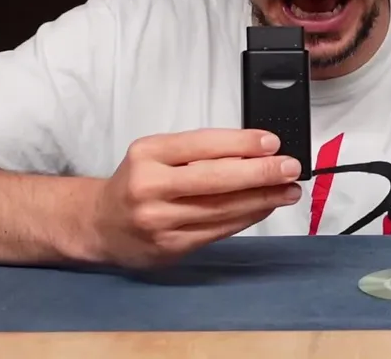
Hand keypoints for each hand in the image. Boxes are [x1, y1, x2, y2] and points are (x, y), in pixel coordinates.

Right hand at [91, 128, 302, 267]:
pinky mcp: (170, 247)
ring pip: (222, 209)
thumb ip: (199, 152)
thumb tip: (254, 152)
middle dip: (261, 173)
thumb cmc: (137, 182)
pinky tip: (264, 207)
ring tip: (288, 190)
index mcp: (147, 154)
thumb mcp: (157, 154)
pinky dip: (246, 218)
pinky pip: (218, 231)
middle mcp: (150, 187)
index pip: (203, 145)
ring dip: (262, 199)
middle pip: (216, 179)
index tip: (272, 143)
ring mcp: (159, 221)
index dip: (242, 144)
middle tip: (290, 168)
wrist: (99, 224)